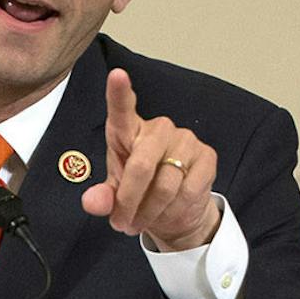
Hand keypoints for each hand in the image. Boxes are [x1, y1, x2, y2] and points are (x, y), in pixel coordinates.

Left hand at [78, 68, 221, 250]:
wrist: (174, 209)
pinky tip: (169, 212)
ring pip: (165, 185)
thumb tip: (93, 202)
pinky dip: (174, 211)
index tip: (117, 75)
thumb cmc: (139, 191)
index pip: (122, 109)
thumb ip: (101, 197)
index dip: (119, 92)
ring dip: (150, 212)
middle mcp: (158, 129)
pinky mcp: (206, 157)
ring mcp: (185, 140)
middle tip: (122, 223)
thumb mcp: (114, 195)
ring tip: (141, 222)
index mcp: (128, 131)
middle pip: (141, 166)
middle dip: (129, 202)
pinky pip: (188, 191)